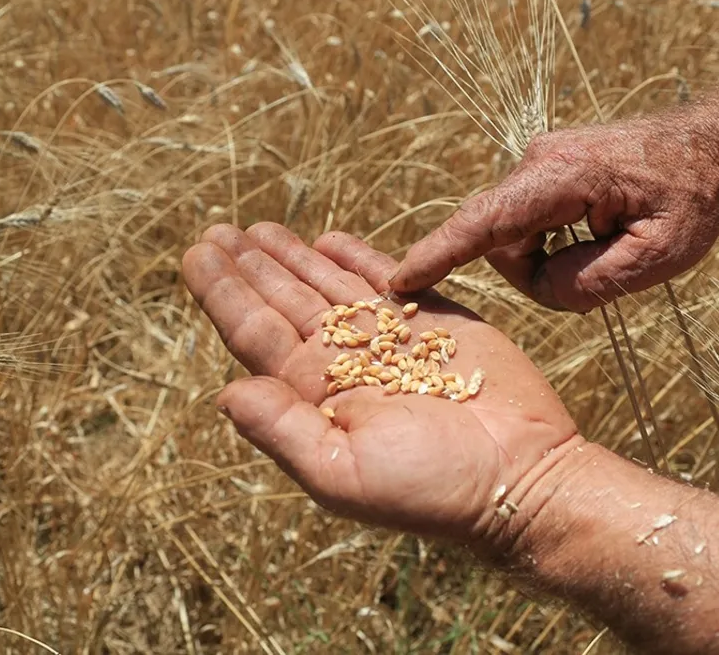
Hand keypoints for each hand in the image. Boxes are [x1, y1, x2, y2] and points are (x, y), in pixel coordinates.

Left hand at [182, 223, 580, 554]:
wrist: (521, 476)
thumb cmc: (432, 487)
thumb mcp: (341, 472)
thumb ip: (281, 429)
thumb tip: (224, 392)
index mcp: (316, 396)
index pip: (256, 333)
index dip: (224, 292)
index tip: (197, 253)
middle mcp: (347, 362)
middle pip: (285, 301)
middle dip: (250, 265)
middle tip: (215, 230)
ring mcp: (392, 338)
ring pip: (329, 285)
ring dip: (292, 257)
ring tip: (256, 230)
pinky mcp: (439, 319)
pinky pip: (388, 279)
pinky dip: (358, 258)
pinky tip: (328, 241)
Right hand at [388, 114, 718, 312]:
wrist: (712, 147)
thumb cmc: (693, 199)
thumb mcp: (660, 257)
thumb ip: (593, 283)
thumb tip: (542, 288)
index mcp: (563, 176)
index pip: (484, 222)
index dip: (438, 255)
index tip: (397, 280)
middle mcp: (539, 161)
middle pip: (503, 243)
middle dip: (541, 274)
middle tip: (610, 267)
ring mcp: (538, 162)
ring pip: (515, 238)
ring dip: (554, 260)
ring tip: (614, 245)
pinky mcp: (543, 172)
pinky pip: (527, 224)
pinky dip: (555, 244)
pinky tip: (600, 234)